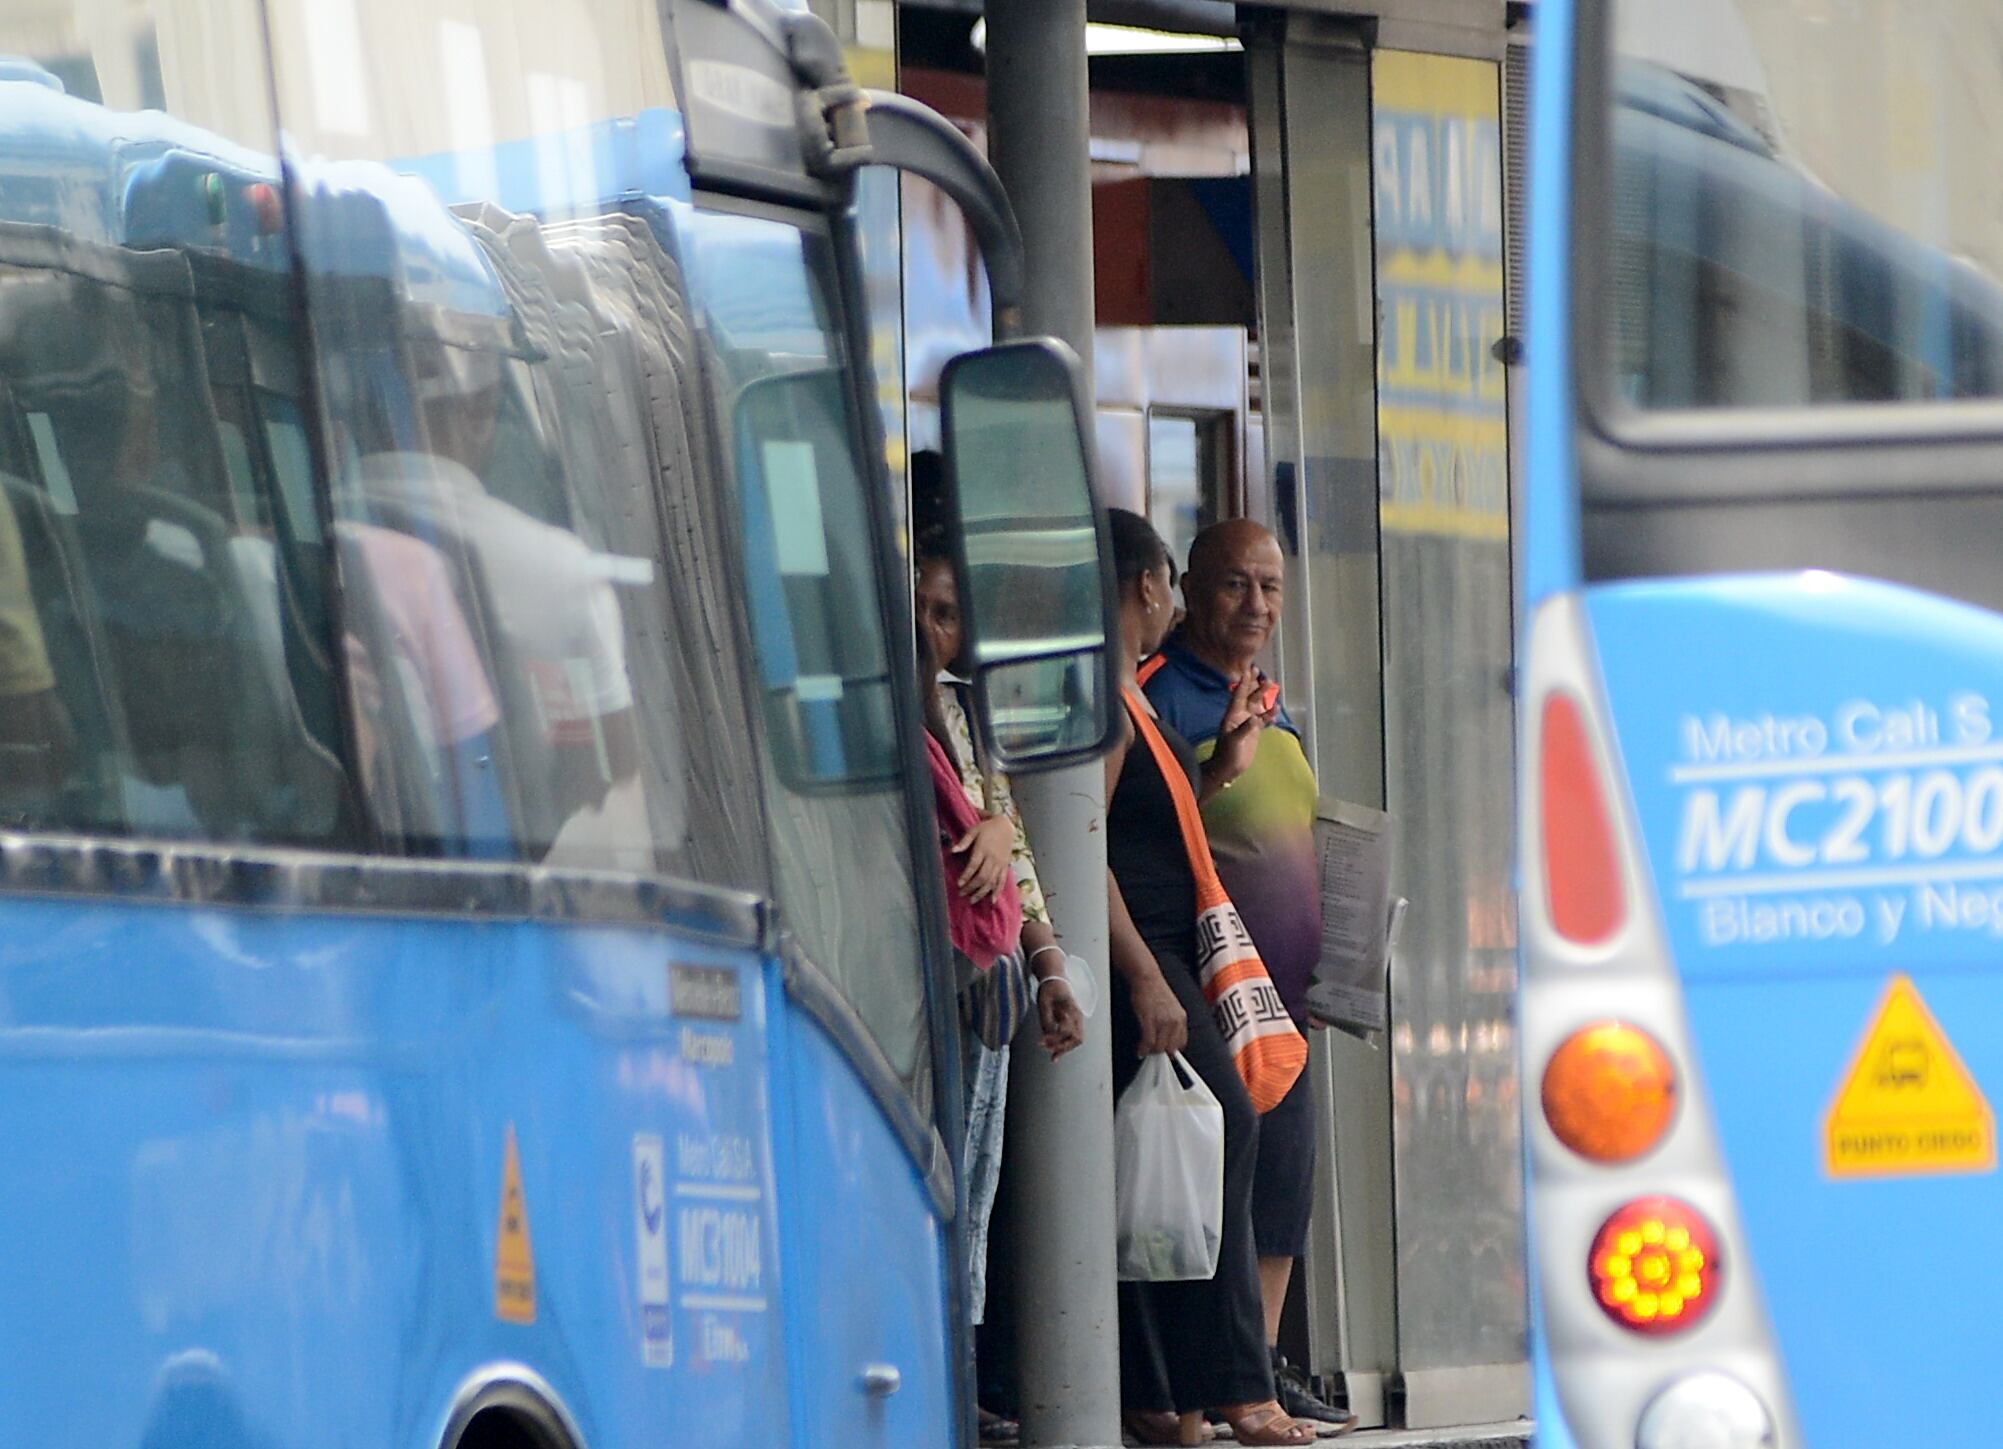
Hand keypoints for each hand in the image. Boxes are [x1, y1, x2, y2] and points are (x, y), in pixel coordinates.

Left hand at [954, 813, 1014, 901]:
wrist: (1006, 826)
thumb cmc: (986, 827)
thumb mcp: (973, 830)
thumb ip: (964, 842)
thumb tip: (952, 850)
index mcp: (983, 849)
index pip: (974, 866)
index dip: (966, 876)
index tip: (959, 884)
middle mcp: (992, 858)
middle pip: (982, 877)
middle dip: (972, 887)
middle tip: (962, 894)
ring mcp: (1000, 863)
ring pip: (992, 881)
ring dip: (982, 892)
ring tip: (972, 900)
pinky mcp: (1005, 866)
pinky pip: (1002, 881)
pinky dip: (997, 891)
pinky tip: (992, 901)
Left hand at [1035, 978, 1084, 1059]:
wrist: (1054, 979)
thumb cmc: (1049, 988)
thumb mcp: (1044, 1001)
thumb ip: (1046, 1018)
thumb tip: (1047, 1035)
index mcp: (1072, 1010)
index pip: (1068, 1030)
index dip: (1055, 1038)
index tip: (1042, 1040)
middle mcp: (1076, 1017)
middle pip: (1076, 1039)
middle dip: (1063, 1047)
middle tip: (1048, 1050)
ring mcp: (1074, 1021)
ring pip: (1074, 1041)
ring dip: (1063, 1049)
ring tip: (1053, 1057)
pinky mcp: (1069, 1023)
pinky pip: (1069, 1038)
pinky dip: (1063, 1046)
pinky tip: (1054, 1054)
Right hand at [1129, 969, 1187, 1056]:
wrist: (1147, 978)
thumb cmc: (1155, 990)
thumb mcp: (1170, 1008)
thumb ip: (1171, 1024)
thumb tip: (1167, 1039)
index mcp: (1181, 1017)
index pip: (1181, 1042)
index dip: (1172, 1050)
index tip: (1165, 1053)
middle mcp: (1175, 1020)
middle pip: (1170, 1047)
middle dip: (1160, 1053)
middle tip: (1152, 1053)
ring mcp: (1163, 1021)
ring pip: (1159, 1047)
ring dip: (1151, 1052)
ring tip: (1145, 1051)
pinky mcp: (1150, 1020)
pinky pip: (1148, 1041)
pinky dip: (1143, 1048)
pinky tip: (1140, 1049)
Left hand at [1203, 670, 1271, 795]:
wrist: (1228, 768)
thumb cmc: (1227, 754)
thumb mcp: (1234, 741)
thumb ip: (1245, 729)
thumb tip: (1255, 719)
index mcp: (1232, 715)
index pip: (1239, 695)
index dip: (1244, 683)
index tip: (1248, 670)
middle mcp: (1240, 716)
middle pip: (1250, 697)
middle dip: (1256, 686)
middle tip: (1263, 676)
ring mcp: (1248, 723)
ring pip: (1258, 706)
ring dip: (1264, 697)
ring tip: (1272, 687)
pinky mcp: (1254, 732)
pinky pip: (1263, 719)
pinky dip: (1269, 713)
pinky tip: (1276, 708)